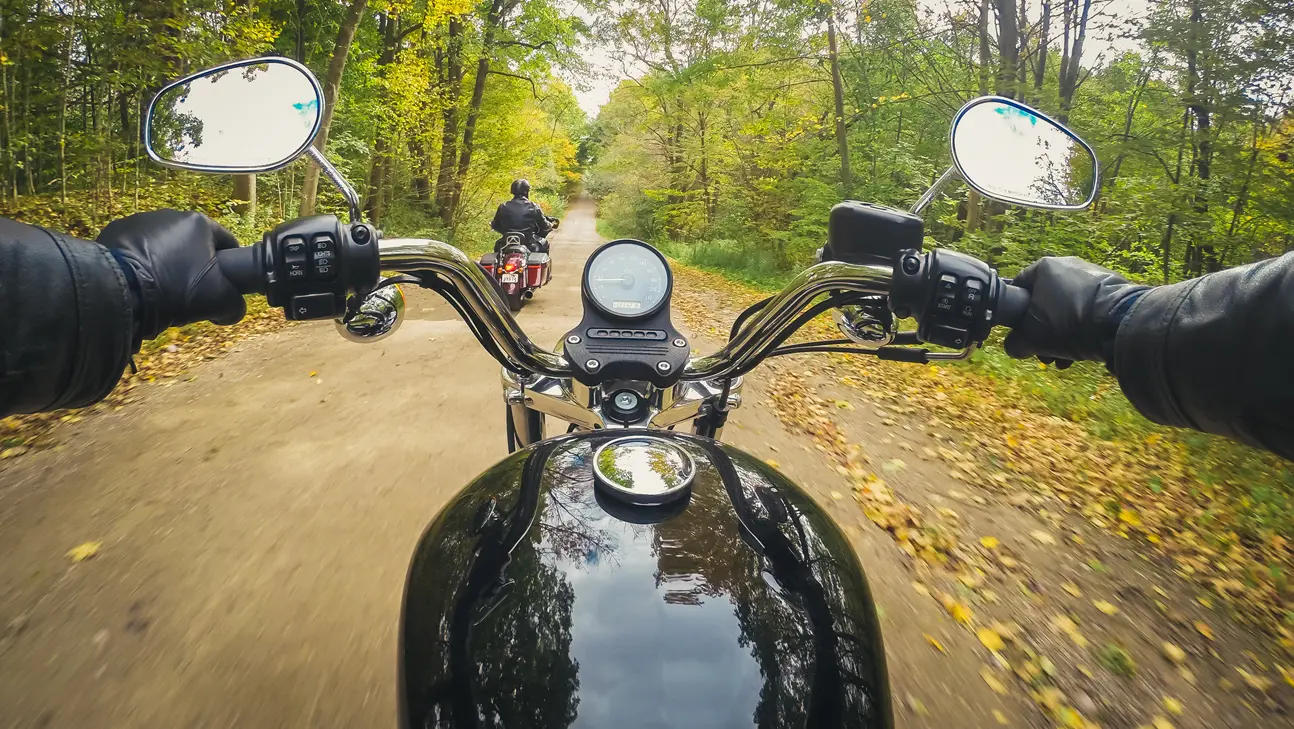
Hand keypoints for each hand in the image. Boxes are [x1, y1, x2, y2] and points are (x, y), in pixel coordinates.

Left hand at [98, 210, 246, 340]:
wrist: (120, 292)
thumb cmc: (176, 289)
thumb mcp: (219, 302)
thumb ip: (235, 304)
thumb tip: (232, 309)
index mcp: (199, 223)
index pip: (227, 243)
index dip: (230, 267)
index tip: (223, 287)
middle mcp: (169, 214)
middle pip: (193, 245)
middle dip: (194, 267)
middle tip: (190, 294)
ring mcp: (138, 221)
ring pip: (163, 247)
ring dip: (166, 265)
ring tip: (160, 292)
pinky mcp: (113, 233)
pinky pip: (136, 251)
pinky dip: (141, 265)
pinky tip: (139, 285)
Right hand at [1003, 257, 1147, 367]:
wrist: (1121, 324)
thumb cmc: (1067, 324)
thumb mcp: (1031, 338)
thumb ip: (1014, 343)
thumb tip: (1015, 346)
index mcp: (1044, 267)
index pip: (1017, 288)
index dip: (1014, 315)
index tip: (1020, 335)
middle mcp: (1068, 265)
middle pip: (1044, 304)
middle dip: (1042, 333)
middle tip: (1044, 354)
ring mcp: (1093, 276)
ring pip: (1066, 310)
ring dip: (1061, 337)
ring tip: (1065, 359)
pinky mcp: (1113, 290)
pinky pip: (1088, 311)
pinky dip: (1083, 330)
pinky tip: (1084, 352)